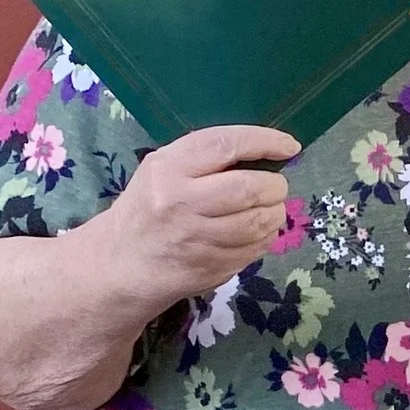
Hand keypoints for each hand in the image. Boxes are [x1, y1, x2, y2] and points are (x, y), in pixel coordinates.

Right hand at [97, 124, 299, 305]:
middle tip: (276, 186)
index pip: (225, 145)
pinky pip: (254, 250)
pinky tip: (256, 232)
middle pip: (249, 188)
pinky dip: (265, 238)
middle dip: (275, 186)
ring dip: (275, 213)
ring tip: (269, 208)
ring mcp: (195, 240)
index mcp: (168, 169)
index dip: (265, 141)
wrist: (120, 263)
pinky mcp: (209, 268)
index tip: (289, 146)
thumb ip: (206, 158)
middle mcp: (180, 203)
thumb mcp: (163, 169)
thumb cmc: (149, 207)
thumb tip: (265, 152)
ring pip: (257, 223)